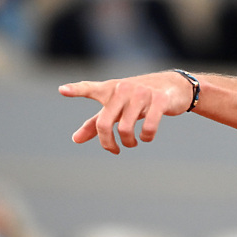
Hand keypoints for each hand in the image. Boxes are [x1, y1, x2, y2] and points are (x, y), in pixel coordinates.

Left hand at [58, 71, 193, 153]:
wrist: (174, 85)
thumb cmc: (139, 98)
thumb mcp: (117, 107)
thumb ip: (96, 123)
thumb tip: (75, 139)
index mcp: (110, 89)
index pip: (90, 88)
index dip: (76, 90)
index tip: (62, 90)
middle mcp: (123, 88)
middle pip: (104, 123)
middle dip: (108, 143)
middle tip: (114, 150)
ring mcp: (142, 93)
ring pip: (126, 128)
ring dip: (128, 142)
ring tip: (132, 142)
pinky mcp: (159, 100)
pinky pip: (148, 127)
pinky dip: (146, 137)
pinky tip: (146, 137)